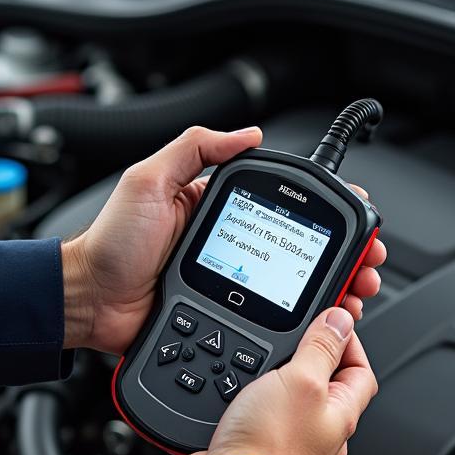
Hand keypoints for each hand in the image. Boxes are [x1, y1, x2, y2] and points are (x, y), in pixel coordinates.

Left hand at [61, 126, 386, 353]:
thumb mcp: (148, 180)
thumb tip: (247, 133)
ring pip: (291, 286)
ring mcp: (226, 282)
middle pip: (296, 248)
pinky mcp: (220, 313)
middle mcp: (226, 243)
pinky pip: (267, 317)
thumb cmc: (110, 242)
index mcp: (213, 206)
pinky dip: (299, 321)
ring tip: (355, 292)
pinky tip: (320, 322)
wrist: (89, 301)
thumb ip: (195, 149)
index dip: (319, 211)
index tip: (352, 215)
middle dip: (339, 255)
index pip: (279, 203)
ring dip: (329, 289)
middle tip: (366, 263)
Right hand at [164, 307, 377, 454]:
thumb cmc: (267, 449)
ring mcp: (286, 442)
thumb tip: (340, 320)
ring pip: (288, 399)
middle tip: (290, 336)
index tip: (326, 320)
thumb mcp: (301, 381)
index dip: (347, 340)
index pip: (360, 370)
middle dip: (308, 356)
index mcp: (340, 415)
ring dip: (273, 377)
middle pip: (324, 384)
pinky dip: (248, 398)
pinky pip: (258, 415)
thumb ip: (321, 348)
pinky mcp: (254, 448)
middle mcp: (318, 432)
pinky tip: (235, 392)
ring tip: (258, 362)